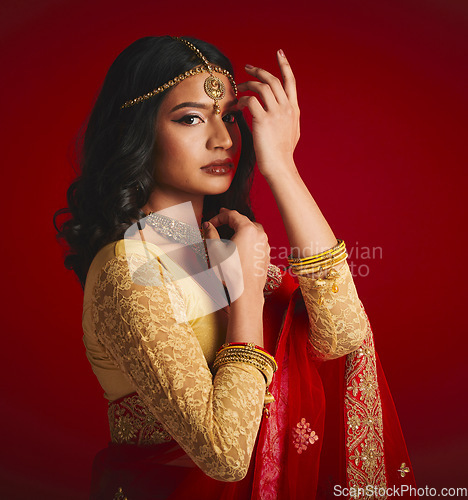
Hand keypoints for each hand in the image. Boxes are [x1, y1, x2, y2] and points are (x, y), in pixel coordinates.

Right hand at [207, 208, 269, 294]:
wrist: (245, 292)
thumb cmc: (230, 272)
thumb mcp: (215, 250)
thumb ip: (211, 233)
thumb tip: (208, 225)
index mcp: (247, 229)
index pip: (232, 215)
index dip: (219, 216)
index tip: (211, 222)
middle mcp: (259, 235)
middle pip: (245, 220)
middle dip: (232, 219)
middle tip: (222, 217)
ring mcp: (265, 246)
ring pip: (253, 230)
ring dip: (242, 228)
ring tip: (232, 230)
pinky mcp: (266, 256)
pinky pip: (257, 242)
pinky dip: (249, 239)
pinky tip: (241, 245)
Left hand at [236, 49, 299, 179]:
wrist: (280, 166)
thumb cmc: (282, 154)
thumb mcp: (291, 132)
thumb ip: (287, 118)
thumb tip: (280, 112)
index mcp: (294, 110)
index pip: (290, 81)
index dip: (284, 65)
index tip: (279, 53)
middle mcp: (286, 108)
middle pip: (273, 80)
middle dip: (259, 71)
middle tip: (247, 67)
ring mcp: (276, 113)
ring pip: (262, 87)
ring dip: (248, 84)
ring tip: (239, 87)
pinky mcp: (264, 120)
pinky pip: (251, 101)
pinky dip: (243, 100)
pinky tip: (238, 105)